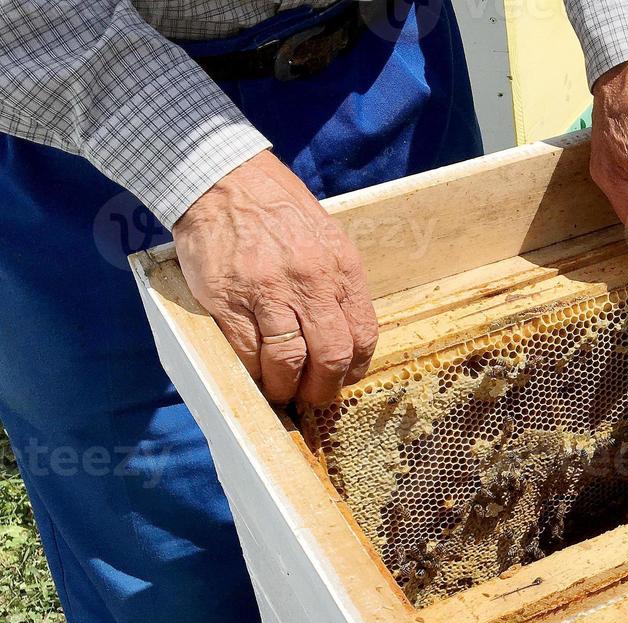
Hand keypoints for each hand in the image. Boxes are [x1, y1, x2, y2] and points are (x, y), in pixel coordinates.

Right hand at [173, 151, 377, 406]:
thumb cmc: (277, 209)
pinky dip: (253, 371)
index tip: (341, 378)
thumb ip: (337, 284)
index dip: (354, 368)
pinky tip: (255, 371)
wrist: (223, 177)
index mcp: (341, 268)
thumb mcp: (326, 238)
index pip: (362, 336)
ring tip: (282, 391)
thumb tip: (342, 334)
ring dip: (286, 388)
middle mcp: (309, 282)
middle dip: (323, 389)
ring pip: (288, 363)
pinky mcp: (226, 299)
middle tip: (312, 396)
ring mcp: (266, 292)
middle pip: (330, 357)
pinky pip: (246, 352)